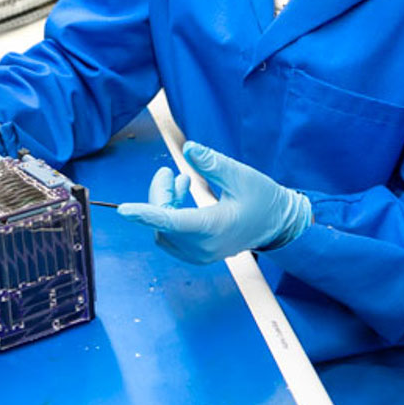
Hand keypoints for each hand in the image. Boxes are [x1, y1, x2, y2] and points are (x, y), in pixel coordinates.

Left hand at [115, 142, 311, 263]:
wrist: (279, 225)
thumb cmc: (263, 199)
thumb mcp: (241, 175)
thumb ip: (213, 163)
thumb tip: (188, 149)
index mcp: (213, 227)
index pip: (171, 221)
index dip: (145, 213)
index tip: (124, 209)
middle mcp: (203, 247)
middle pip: (163, 222)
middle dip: (160, 195)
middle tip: (168, 172)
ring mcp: (201, 255)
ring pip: (164, 231)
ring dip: (164, 205)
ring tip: (179, 181)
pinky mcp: (199, 255)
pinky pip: (172, 237)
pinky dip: (169, 217)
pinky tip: (181, 197)